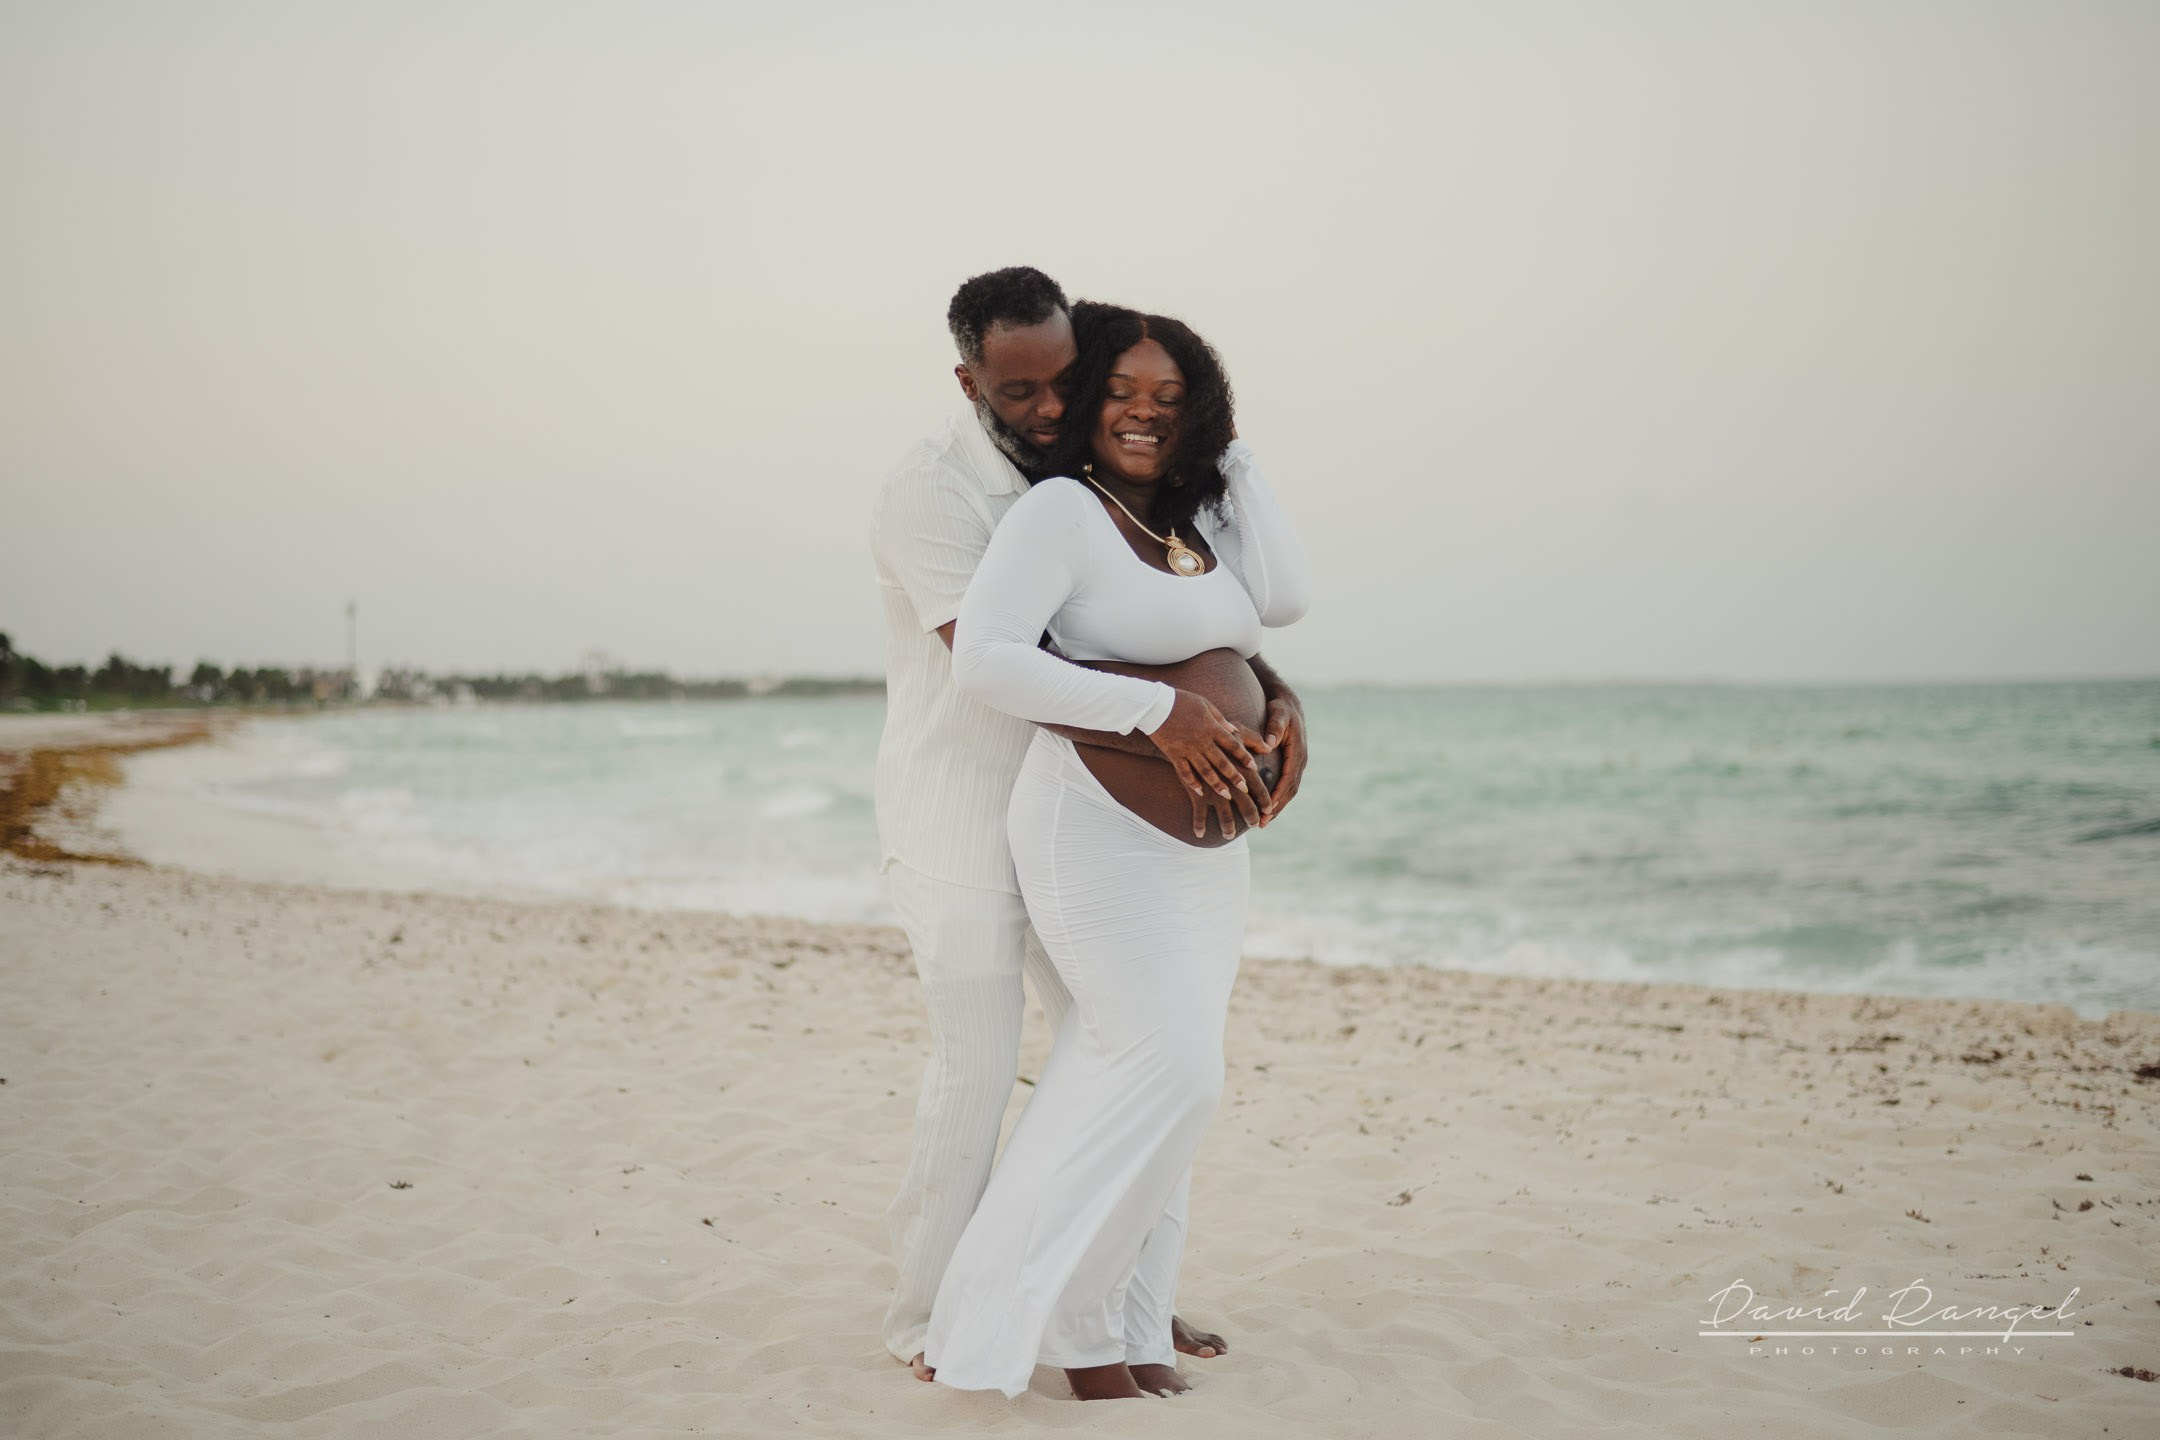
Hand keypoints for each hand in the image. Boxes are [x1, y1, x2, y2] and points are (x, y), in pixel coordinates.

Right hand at [1147, 689, 1274, 837]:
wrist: (1155, 705)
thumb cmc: (1181, 701)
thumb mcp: (1205, 705)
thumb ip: (1220, 719)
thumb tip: (1235, 730)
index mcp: (1211, 727)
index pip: (1232, 744)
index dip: (1244, 756)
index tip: (1253, 766)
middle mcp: (1202, 741)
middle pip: (1222, 762)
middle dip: (1234, 776)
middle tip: (1245, 788)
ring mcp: (1187, 749)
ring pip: (1205, 771)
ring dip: (1217, 784)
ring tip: (1227, 795)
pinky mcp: (1174, 755)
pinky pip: (1184, 772)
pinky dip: (1192, 782)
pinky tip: (1200, 791)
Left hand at [1254, 696, 1305, 825]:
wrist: (1289, 706)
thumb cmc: (1281, 710)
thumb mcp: (1278, 714)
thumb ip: (1274, 728)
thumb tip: (1270, 744)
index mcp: (1297, 752)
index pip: (1288, 778)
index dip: (1278, 794)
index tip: (1266, 808)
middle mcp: (1300, 760)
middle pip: (1290, 790)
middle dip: (1277, 807)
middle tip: (1262, 822)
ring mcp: (1298, 764)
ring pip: (1290, 791)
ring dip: (1278, 807)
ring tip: (1263, 822)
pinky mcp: (1292, 765)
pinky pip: (1287, 786)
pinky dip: (1278, 799)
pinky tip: (1266, 808)